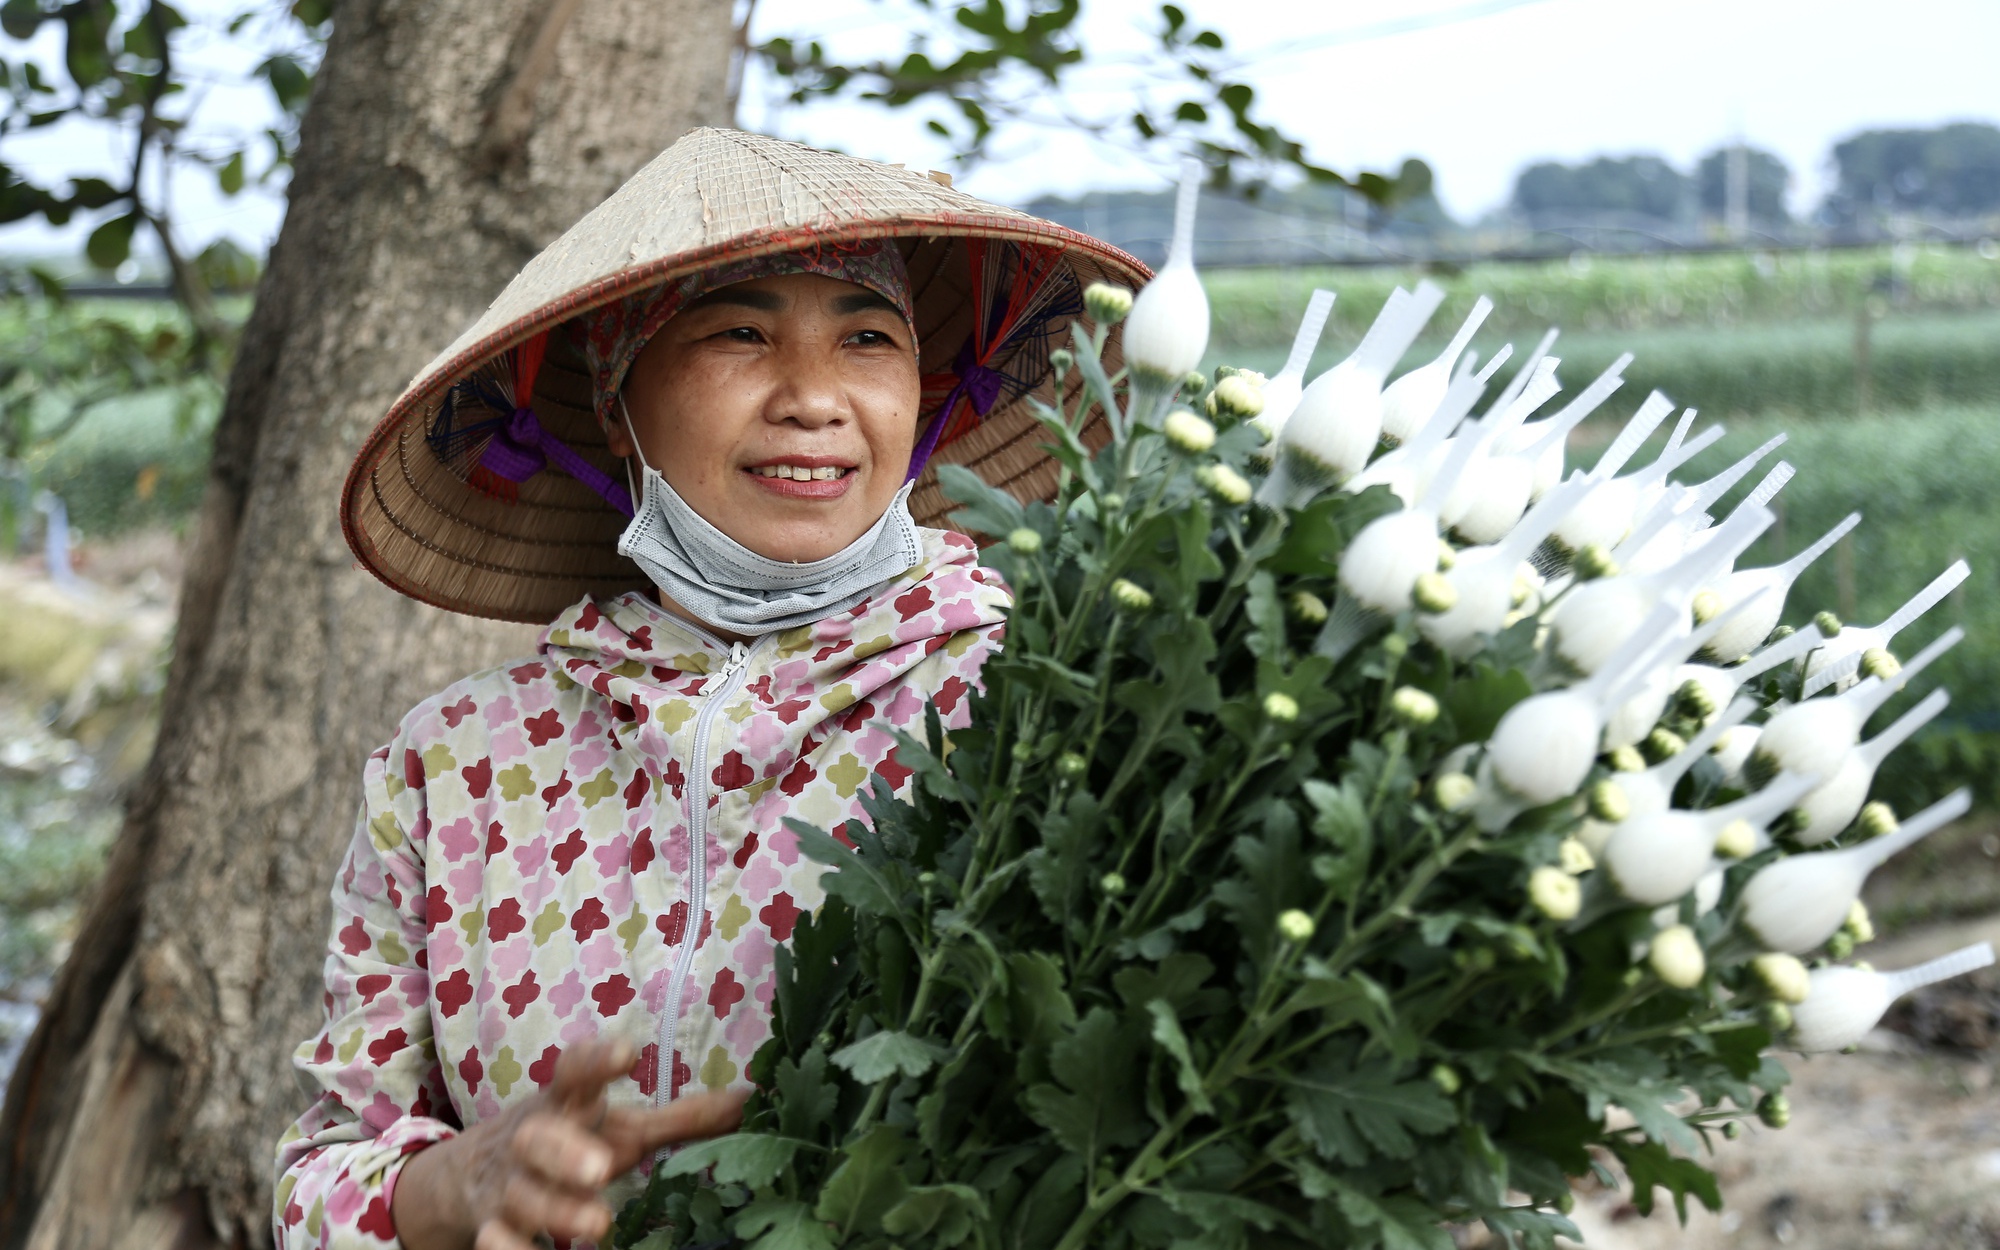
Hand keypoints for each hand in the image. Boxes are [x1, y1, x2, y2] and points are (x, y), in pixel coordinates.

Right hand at [393, 1038, 746, 1249]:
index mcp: (565, 1102)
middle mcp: (532, 1137)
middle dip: (567, 1150)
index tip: (628, 1051)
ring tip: (597, 1224)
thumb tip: (751, 1100)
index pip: (573, 1071)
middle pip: (540, 1137)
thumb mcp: (622, 1125)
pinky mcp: (491, 1224)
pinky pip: (495, 1240)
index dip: (596, 1059)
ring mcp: (508, 1183)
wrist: (469, 1173)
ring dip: (556, 1209)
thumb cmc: (571, 1139)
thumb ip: (682, 1117)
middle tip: (602, 1168)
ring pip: (523, 1195)